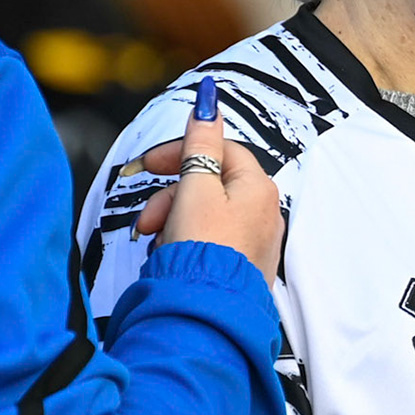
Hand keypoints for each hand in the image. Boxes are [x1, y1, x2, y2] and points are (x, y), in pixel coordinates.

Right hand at [127, 94, 283, 282]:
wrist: (206, 312)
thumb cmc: (203, 253)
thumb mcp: (195, 188)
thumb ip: (200, 144)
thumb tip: (209, 102)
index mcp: (259, 188)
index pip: (220, 150)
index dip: (182, 152)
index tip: (150, 164)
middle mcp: (264, 213)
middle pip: (210, 183)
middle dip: (171, 196)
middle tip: (149, 217)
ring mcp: (255, 241)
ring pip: (205, 213)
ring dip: (174, 220)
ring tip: (157, 241)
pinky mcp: (241, 265)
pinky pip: (210, 239)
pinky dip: (186, 241)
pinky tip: (171, 255)